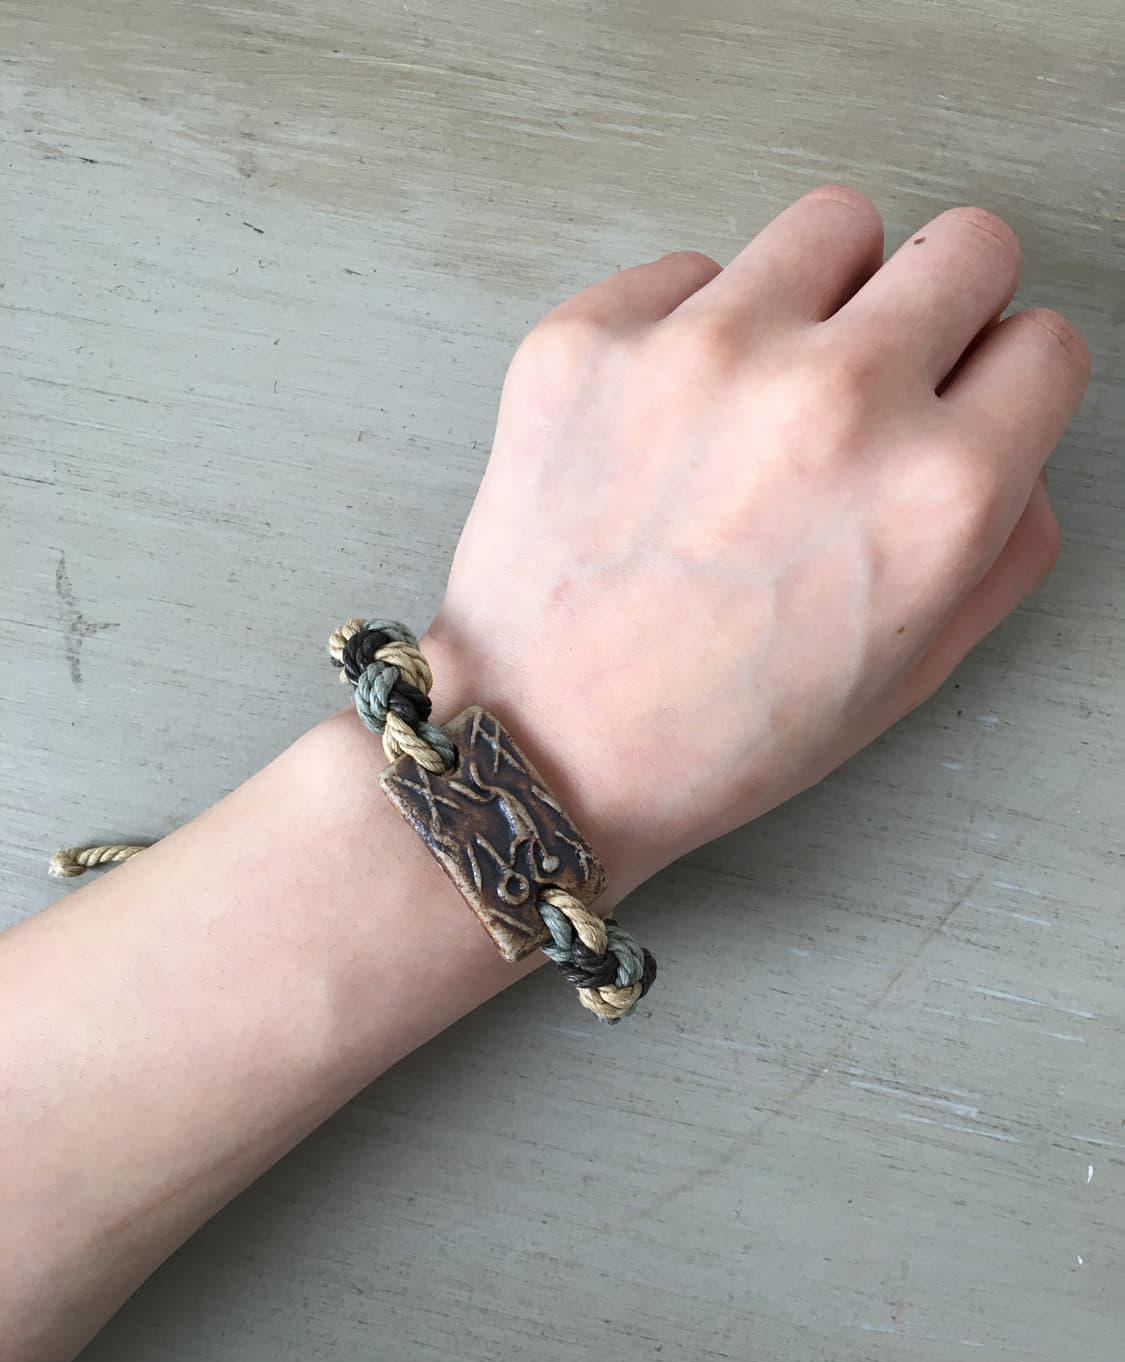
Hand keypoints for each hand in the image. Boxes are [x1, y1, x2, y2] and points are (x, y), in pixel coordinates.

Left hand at [425, 186, 1088, 892]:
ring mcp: (704, 353)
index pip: (1044, 342)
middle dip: (944, 308)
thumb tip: (1012, 444)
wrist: (544, 743)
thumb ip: (1003, 545)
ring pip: (833, 223)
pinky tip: (669, 416)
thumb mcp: (908, 674)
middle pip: (966, 245)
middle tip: (886, 371)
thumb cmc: (712, 733)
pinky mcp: (593, 338)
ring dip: (825, 293)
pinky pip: (690, 271)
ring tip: (774, 383)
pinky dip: (693, 325)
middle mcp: (832, 400)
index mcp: (933, 492)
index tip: (964, 401)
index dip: (1005, 384)